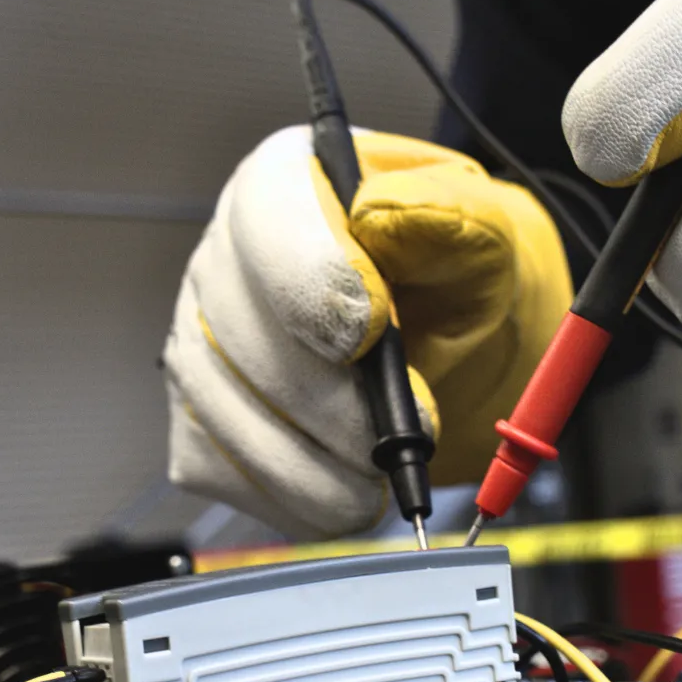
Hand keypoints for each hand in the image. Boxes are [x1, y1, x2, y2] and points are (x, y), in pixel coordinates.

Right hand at [164, 127, 570, 536]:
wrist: (454, 341)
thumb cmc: (457, 277)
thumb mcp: (479, 232)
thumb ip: (443, 216)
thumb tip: (379, 218)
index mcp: (285, 183)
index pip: (267, 225)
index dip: (316, 285)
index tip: (374, 335)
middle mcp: (226, 258)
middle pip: (239, 335)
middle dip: (330, 403)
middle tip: (406, 433)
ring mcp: (202, 340)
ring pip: (223, 412)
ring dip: (311, 466)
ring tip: (382, 479)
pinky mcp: (201, 416)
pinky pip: (218, 468)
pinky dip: (286, 498)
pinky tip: (342, 494)